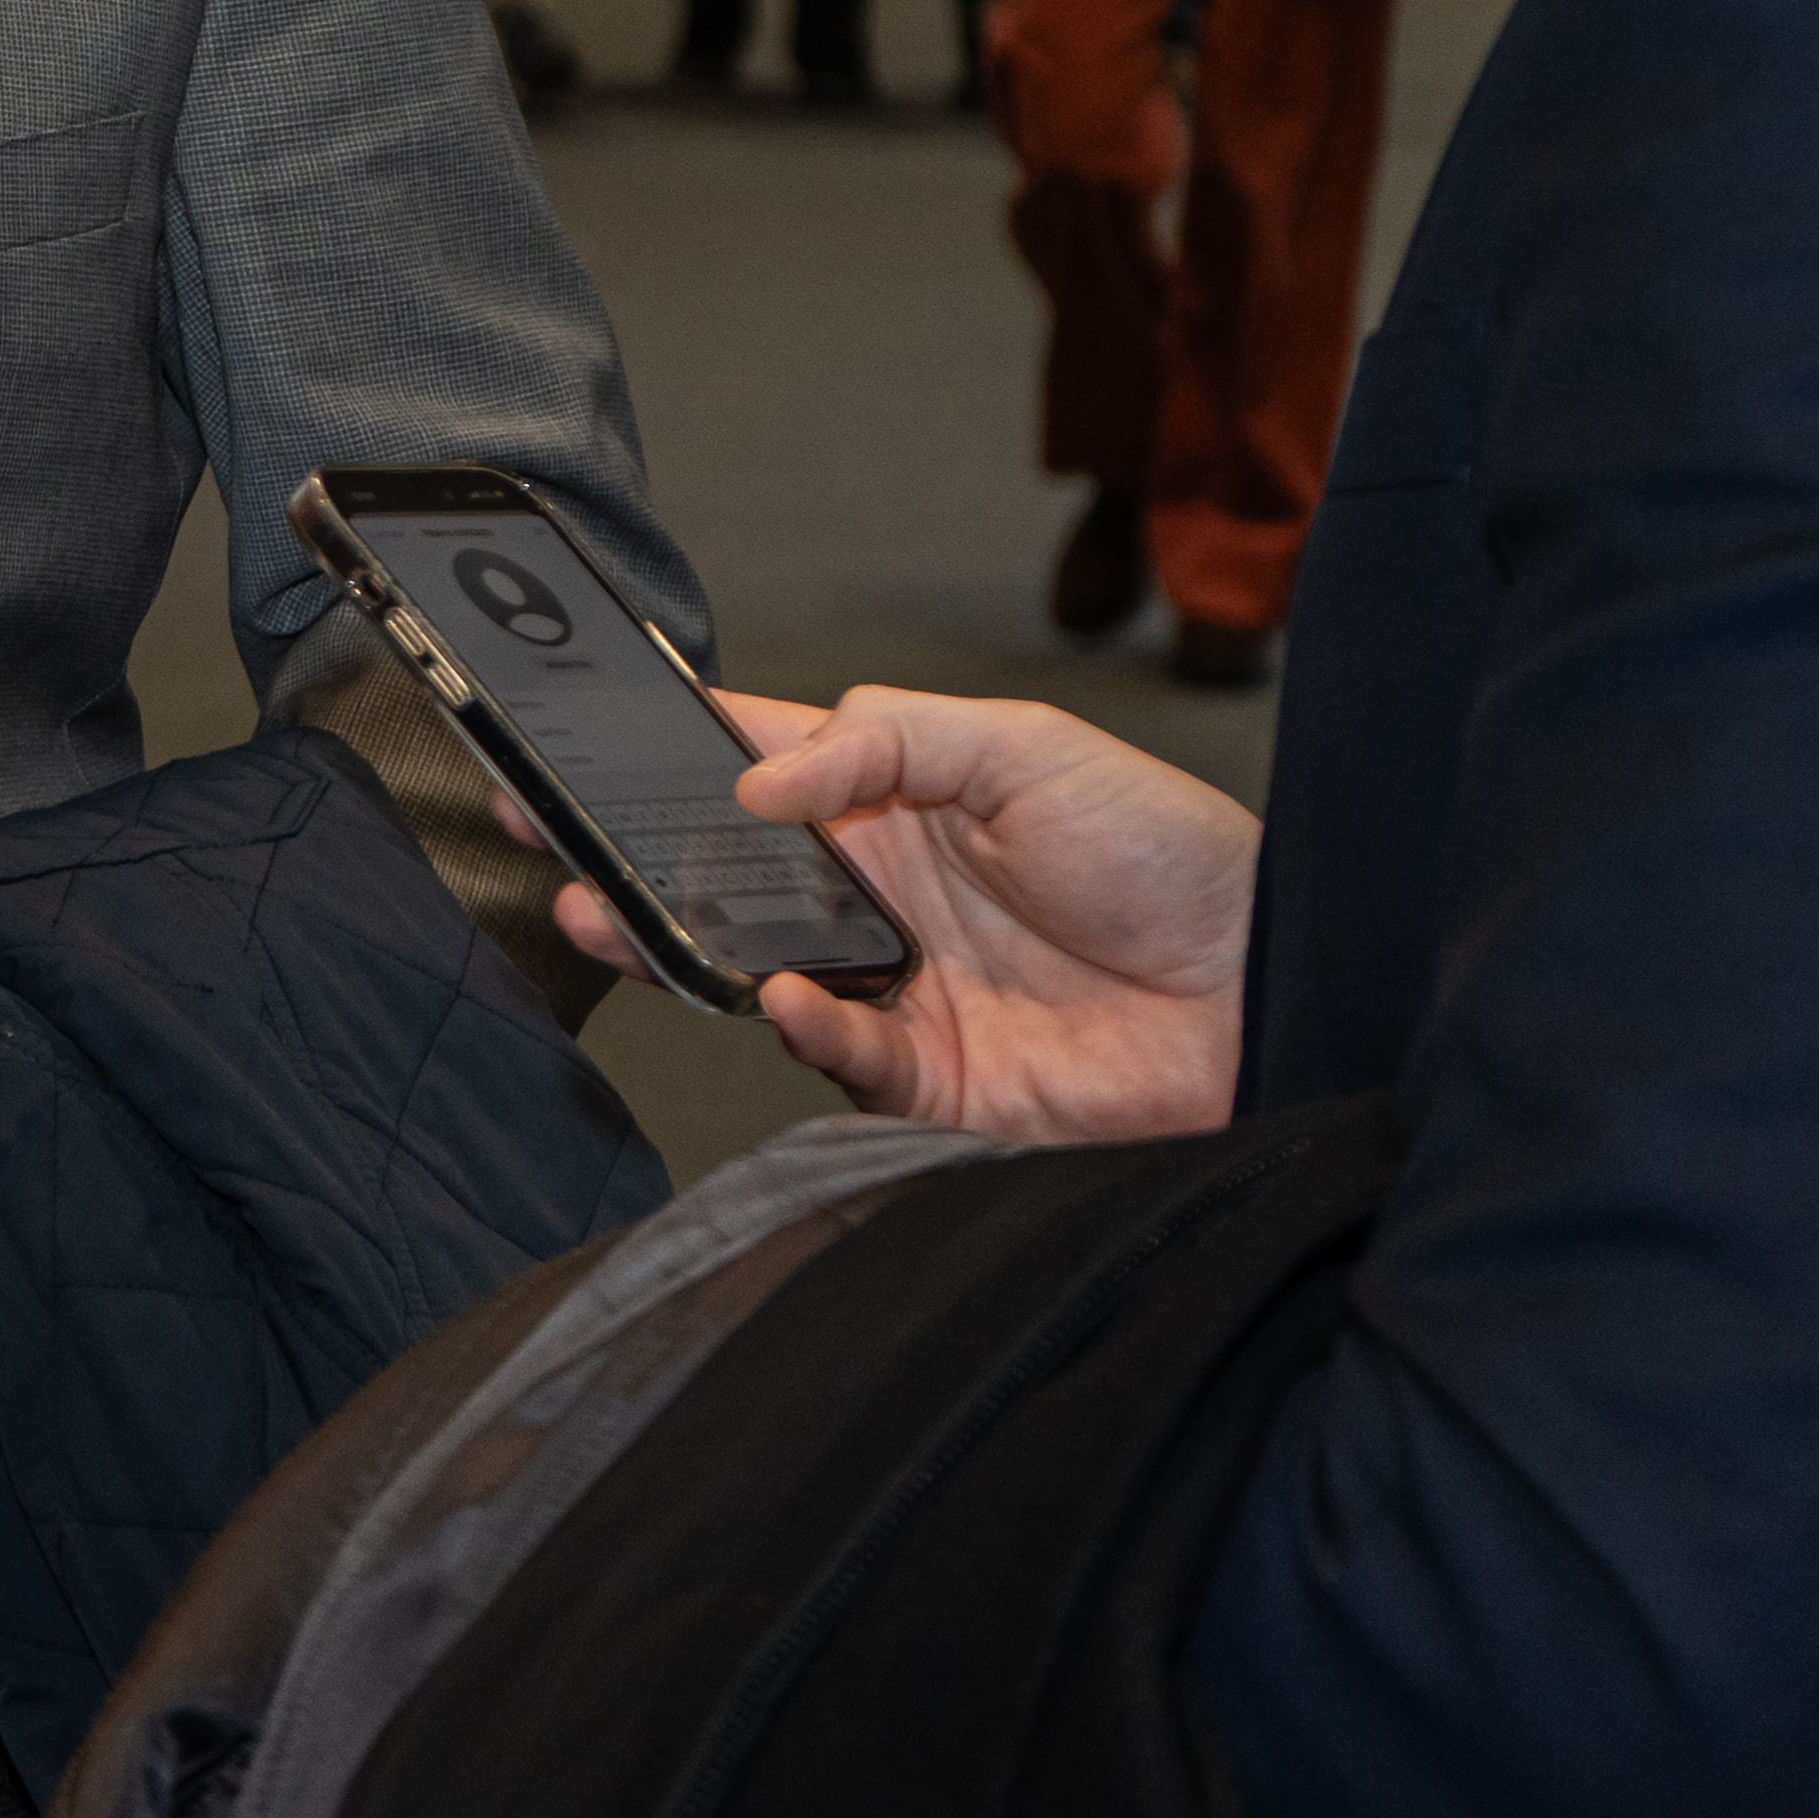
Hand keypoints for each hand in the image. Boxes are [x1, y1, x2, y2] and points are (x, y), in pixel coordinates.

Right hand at [533, 685, 1252, 1145]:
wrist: (1270, 987)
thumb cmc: (1168, 850)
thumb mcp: (1026, 746)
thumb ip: (889, 739)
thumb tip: (760, 777)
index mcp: (895, 803)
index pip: (752, 768)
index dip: (662, 756)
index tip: (575, 743)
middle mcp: (881, 898)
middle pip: (724, 879)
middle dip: (630, 861)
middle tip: (548, 843)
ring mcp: (899, 989)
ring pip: (753, 973)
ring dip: (677, 949)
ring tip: (610, 919)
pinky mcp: (931, 1079)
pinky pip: (840, 1059)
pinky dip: (805, 1031)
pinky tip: (792, 999)